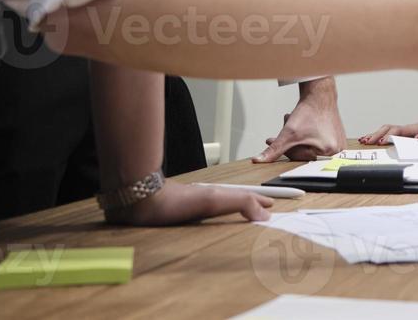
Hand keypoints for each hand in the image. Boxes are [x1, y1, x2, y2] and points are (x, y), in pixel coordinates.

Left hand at [107, 181, 271, 225]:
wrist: (142, 200)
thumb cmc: (176, 201)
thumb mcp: (214, 201)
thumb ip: (241, 203)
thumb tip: (265, 214)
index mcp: (221, 195)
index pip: (247, 197)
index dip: (261, 201)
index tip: (274, 205)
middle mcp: (210, 197)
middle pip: (236, 199)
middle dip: (252, 203)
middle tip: (264, 209)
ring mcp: (195, 205)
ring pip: (221, 206)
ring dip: (235, 209)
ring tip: (243, 215)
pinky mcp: (180, 214)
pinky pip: (205, 215)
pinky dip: (215, 217)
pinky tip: (209, 222)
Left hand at [252, 79, 346, 162]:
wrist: (320, 96)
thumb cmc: (309, 112)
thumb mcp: (288, 133)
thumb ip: (274, 150)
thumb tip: (259, 160)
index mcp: (328, 151)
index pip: (300, 158)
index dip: (285, 149)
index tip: (273, 140)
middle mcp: (336, 150)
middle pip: (304, 153)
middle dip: (291, 142)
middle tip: (284, 132)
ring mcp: (339, 144)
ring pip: (310, 148)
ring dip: (298, 139)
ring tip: (296, 127)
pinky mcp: (338, 139)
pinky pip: (318, 143)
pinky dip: (308, 137)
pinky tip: (305, 128)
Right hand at [359, 113, 417, 144]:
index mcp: (416, 129)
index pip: (400, 131)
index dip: (390, 136)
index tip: (382, 141)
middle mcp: (408, 128)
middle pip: (389, 128)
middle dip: (377, 134)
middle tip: (367, 141)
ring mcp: (405, 130)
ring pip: (386, 129)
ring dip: (375, 134)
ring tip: (364, 140)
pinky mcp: (404, 133)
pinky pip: (389, 132)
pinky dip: (378, 135)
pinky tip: (371, 139)